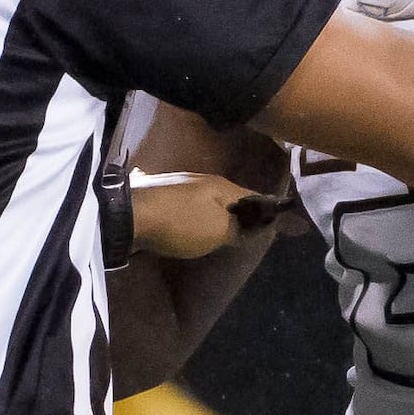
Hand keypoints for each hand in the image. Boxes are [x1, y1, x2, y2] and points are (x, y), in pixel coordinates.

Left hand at [127, 171, 285, 258]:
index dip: (270, 212)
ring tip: (224, 232)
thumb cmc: (180, 222)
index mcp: (222, 186)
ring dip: (217, 216)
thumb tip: (262, 224)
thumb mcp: (219, 230)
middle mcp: (202, 181)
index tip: (285, 223)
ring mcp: (178, 188)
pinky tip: (191, 229)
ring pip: (207, 203)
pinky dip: (195, 219)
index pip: (255, 197)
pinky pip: (186, 209)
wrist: (127, 215)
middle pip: (230, 199)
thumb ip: (241, 227)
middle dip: (243, 213)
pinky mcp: (158, 199)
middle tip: (253, 231)